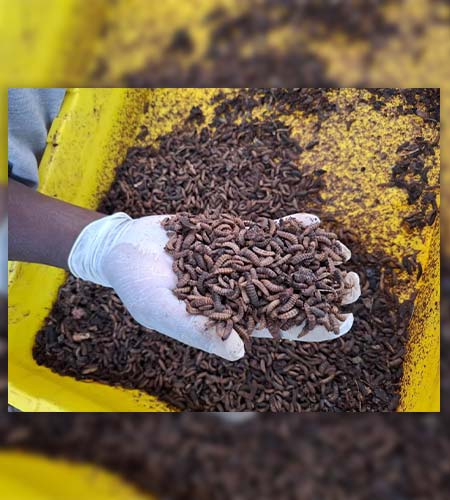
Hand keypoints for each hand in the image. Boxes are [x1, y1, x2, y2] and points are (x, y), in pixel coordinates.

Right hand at [68, 212, 359, 361]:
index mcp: (232, 317)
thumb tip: (238, 354)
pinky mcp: (232, 235)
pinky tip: (313, 222)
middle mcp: (242, 290)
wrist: (125, 249)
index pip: (281, 328)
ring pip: (285, 261)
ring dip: (313, 258)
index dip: (313, 327)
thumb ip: (198, 331)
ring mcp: (240, 261)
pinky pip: (266, 232)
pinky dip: (288, 228)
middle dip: (323, 290)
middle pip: (292, 293)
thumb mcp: (162, 313)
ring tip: (342, 253)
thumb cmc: (139, 288)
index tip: (344, 322)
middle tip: (353, 285)